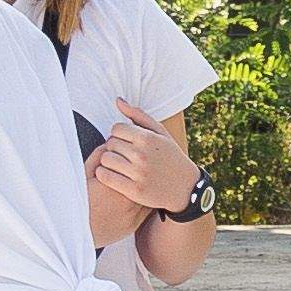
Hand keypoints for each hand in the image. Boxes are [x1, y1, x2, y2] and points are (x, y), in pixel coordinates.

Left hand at [89, 110, 200, 237]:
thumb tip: (118, 100)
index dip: (119, 134)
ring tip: (118, 164)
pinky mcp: (133, 190)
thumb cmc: (171, 157)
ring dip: (108, 161)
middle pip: (110, 143)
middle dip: (114, 147)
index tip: (126, 142)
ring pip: (105, 159)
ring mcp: (138, 173)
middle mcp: (142, 154)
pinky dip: (104, 174)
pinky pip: (105, 176)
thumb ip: (138, 115)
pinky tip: (113, 175)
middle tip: (123, 154)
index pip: (116, 129)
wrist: (186, 188)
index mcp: (148, 138)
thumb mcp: (161, 134)